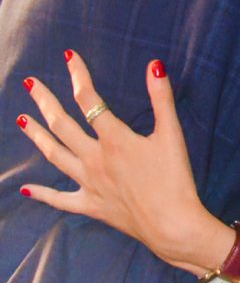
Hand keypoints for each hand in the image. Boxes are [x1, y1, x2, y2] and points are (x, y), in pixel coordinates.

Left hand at [17, 51, 228, 274]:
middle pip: (63, 125)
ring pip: (55, 155)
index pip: (90, 100)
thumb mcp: (172, 134)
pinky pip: (60, 199)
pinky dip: (42, 194)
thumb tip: (154, 65)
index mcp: (115, 139)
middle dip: (45, 101)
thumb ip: (161, 98)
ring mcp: (89, 183)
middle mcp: (95, 159)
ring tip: (22, 120)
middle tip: (30, 84)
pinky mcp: (90, 205)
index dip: (79, 76)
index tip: (68, 57)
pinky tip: (26, 190)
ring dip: (37, 136)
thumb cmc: (175, 179)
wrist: (171, 225)